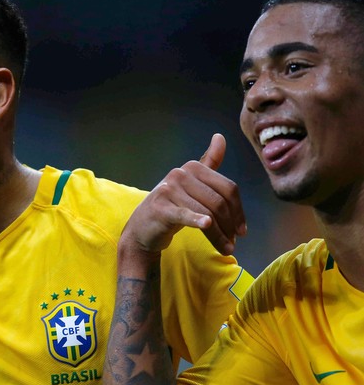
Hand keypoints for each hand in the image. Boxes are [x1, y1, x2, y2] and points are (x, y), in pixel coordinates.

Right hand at [121, 133, 245, 255]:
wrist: (142, 228)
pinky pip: (185, 214)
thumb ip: (208, 162)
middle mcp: (180, 174)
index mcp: (192, 168)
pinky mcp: (160, 207)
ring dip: (219, 235)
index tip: (241, 230)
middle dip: (230, 225)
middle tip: (233, 243)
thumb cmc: (172, 206)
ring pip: (207, 213)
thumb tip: (220, 136)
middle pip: (219, 202)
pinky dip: (198, 220)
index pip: (228, 188)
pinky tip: (207, 225)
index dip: (239, 211)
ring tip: (226, 249)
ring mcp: (168, 190)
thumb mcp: (191, 185)